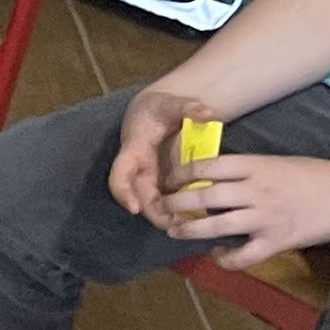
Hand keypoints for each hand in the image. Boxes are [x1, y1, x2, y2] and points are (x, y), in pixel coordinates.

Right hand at [107, 84, 199, 222]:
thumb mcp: (172, 104)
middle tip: (174, 226)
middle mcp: (137, 170)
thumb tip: (208, 115)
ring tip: (188, 226)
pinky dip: (177, 211)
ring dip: (167, 217)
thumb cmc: (160, 108)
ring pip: (151, 204)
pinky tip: (195, 218)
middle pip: (137, 197)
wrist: (156, 113)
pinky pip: (165, 201)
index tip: (134, 208)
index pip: (120, 174)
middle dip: (154, 214)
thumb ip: (190, 108)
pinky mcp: (160, 183)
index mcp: (134, 150)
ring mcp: (148, 178)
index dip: (123, 192)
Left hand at [160, 152, 329, 267]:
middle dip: (176, 203)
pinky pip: (243, 256)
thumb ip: (249, 168)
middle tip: (163, 207)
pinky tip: (218, 255)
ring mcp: (266, 217)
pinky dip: (225, 259)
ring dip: (189, 231)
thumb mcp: (279, 161)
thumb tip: (215, 174)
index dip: (182, 174)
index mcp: (257, 165)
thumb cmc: (318, 174)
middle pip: (204, 196)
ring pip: (216, 226)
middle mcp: (257, 190)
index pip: (207, 166)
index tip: (170, 180)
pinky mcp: (278, 241)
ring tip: (174, 231)